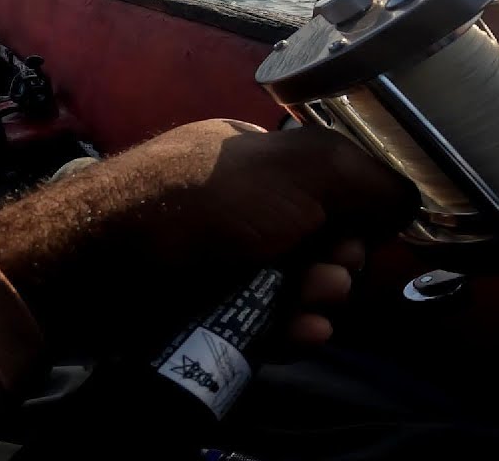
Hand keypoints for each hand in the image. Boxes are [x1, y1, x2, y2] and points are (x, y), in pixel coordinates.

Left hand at [0, 119, 417, 351]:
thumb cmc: (195, 206)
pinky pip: (262, 324)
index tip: (357, 238)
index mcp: (252, 161)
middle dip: (338, 267)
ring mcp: (216, 260)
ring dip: (320, 304)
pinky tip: (299, 337)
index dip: (353, 218)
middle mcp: (236, 207)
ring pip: (294, 290)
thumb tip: (406, 199)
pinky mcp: (200, 310)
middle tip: (327, 280)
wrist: (92, 266)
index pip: (329, 188)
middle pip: (318, 244)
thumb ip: (362, 176)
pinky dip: (288, 330)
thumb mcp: (292, 169)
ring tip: (311, 312)